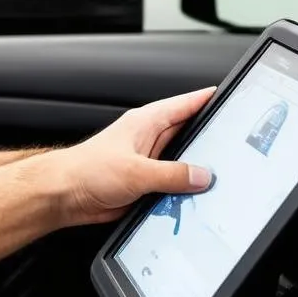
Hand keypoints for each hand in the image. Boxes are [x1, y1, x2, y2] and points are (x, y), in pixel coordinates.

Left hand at [45, 87, 215, 227]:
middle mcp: (149, 139)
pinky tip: (194, 199)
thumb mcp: (136, 171)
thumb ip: (172, 174)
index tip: (231, 97)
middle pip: (190, 134)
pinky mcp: (144, 183)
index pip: (186, 104)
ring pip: (183, 162)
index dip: (209, 100)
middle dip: (209, 141)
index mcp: (147, 122)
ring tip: (217, 180)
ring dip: (195, 172)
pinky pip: (173, 184)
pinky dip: (183, 191)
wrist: (63, 195)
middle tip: (234, 149)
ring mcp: (148, 161)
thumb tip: (202, 176)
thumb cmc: (86, 171)